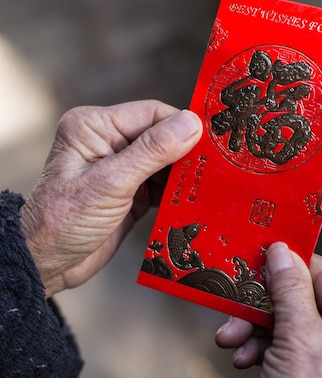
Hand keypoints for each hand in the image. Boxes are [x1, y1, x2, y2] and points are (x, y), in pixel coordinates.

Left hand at [20, 101, 201, 296]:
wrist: (48, 264)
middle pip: (161, 137)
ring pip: (165, 163)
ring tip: (208, 187)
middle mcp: (108, 143)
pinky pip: (160, 187)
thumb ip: (152, 152)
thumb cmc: (64, 220)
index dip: (182, 127)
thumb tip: (191, 123)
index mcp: (95, 127)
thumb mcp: (111, 183)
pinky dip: (175, 194)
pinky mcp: (129, 195)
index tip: (211, 144)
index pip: (151, 114)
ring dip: (183, 176)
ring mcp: (120, 170)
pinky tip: (192, 201)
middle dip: (186, 154)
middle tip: (216, 168)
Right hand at [216, 242, 321, 377]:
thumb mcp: (298, 337)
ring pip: (287, 321)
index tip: (256, 259)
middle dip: (262, 308)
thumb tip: (281, 251)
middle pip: (300, 298)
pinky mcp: (312, 367)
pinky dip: (260, 347)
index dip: (288, 266)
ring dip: (254, 329)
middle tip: (234, 309)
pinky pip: (284, 343)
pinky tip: (241, 359)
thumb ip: (289, 289)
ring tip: (230, 341)